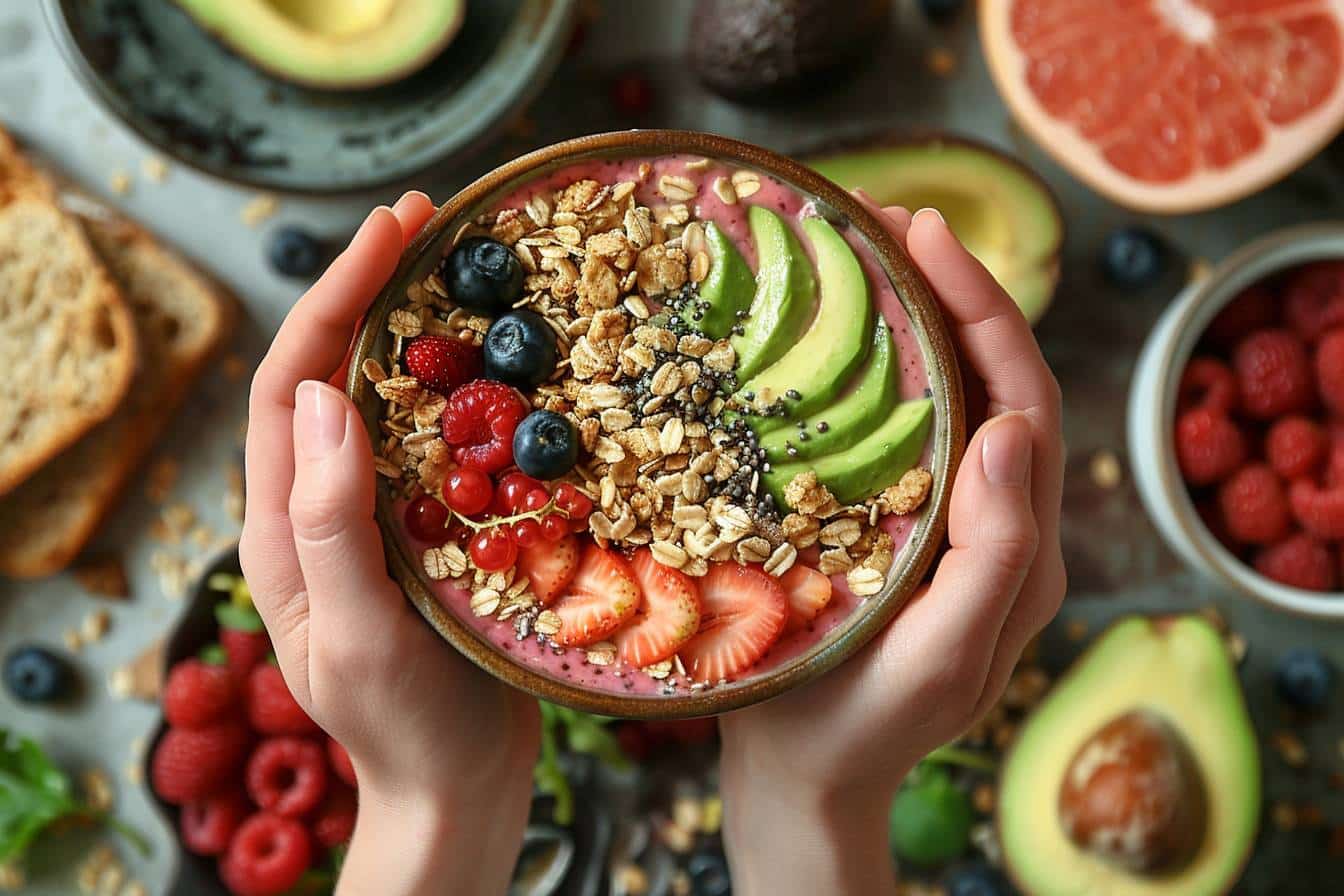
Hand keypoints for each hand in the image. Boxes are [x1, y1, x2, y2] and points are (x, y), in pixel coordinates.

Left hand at [240, 194, 539, 895]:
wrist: (459, 788)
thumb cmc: (405, 725)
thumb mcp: (359, 630)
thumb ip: (329, 521)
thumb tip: (322, 394)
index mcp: (284, 525)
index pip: (291, 384)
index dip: (332, 298)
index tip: (390, 232)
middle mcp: (324, 508)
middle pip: (334, 374)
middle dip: (372, 290)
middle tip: (431, 222)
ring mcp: (380, 518)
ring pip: (391, 402)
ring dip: (420, 331)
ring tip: (467, 271)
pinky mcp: (433, 533)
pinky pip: (440, 445)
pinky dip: (465, 392)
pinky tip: (507, 369)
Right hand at [717, 204, 1066, 895]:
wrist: (803, 774)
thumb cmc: (860, 726)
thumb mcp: (938, 659)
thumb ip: (994, 555)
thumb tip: (1011, 429)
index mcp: (1020, 546)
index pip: (1022, 400)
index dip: (985, 310)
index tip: (924, 234)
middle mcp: (994, 519)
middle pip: (989, 380)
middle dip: (948, 289)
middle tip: (879, 218)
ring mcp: (942, 517)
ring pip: (943, 395)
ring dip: (910, 316)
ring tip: (853, 250)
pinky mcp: (894, 521)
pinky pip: (898, 427)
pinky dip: (872, 366)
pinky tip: (824, 335)